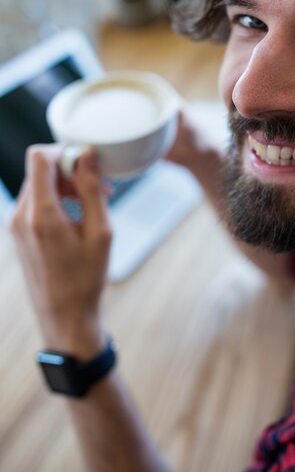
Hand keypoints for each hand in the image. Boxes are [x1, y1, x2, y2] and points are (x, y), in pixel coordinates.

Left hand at [11, 145, 111, 358]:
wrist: (66, 319)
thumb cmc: (87, 280)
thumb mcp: (100, 232)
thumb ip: (92, 189)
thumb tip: (86, 156)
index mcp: (41, 215)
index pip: (40, 157)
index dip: (65, 152)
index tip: (88, 164)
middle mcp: (22, 217)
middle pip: (39, 170)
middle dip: (69, 169)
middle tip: (99, 186)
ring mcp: (17, 227)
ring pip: (38, 185)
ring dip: (64, 185)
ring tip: (93, 202)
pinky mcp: (20, 235)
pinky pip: (35, 203)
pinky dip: (56, 200)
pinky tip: (78, 216)